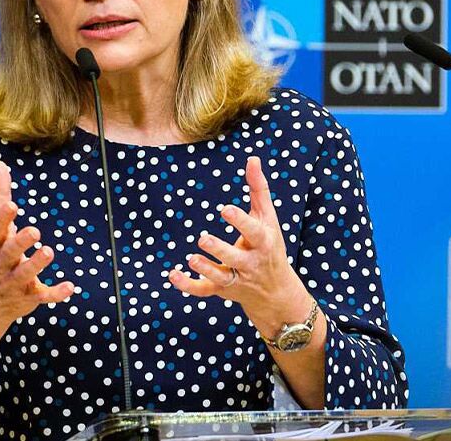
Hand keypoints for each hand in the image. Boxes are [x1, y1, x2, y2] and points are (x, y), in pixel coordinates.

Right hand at [0, 160, 75, 335]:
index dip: (3, 218)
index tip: (12, 205)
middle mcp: (2, 263)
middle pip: (10, 252)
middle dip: (20, 242)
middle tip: (35, 231)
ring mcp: (14, 282)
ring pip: (25, 274)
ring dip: (36, 264)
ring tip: (48, 251)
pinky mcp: (28, 297)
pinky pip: (42, 296)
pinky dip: (55, 293)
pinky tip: (70, 287)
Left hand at [168, 156, 308, 326]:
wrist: (276, 291)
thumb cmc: (270, 245)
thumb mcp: (268, 218)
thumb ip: (258, 189)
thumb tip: (252, 159)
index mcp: (262, 241)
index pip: (252, 231)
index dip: (240, 221)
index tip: (225, 209)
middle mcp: (250, 262)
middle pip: (235, 258)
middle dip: (220, 250)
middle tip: (203, 239)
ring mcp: (236, 278)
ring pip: (220, 277)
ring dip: (205, 269)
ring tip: (191, 259)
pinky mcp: (222, 290)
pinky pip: (205, 291)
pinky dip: (188, 286)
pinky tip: (173, 275)